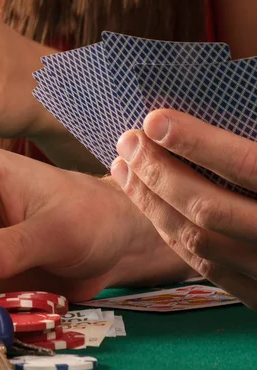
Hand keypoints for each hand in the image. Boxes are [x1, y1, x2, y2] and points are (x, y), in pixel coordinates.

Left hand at [111, 109, 256, 310]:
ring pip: (198, 242)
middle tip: (126, 140)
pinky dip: (172, 234)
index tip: (154, 120)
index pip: (247, 168)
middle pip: (208, 209)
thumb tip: (239, 102)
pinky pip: (207, 267)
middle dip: (158, 173)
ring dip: (152, 203)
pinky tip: (150, 207)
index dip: (198, 143)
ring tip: (124, 168)